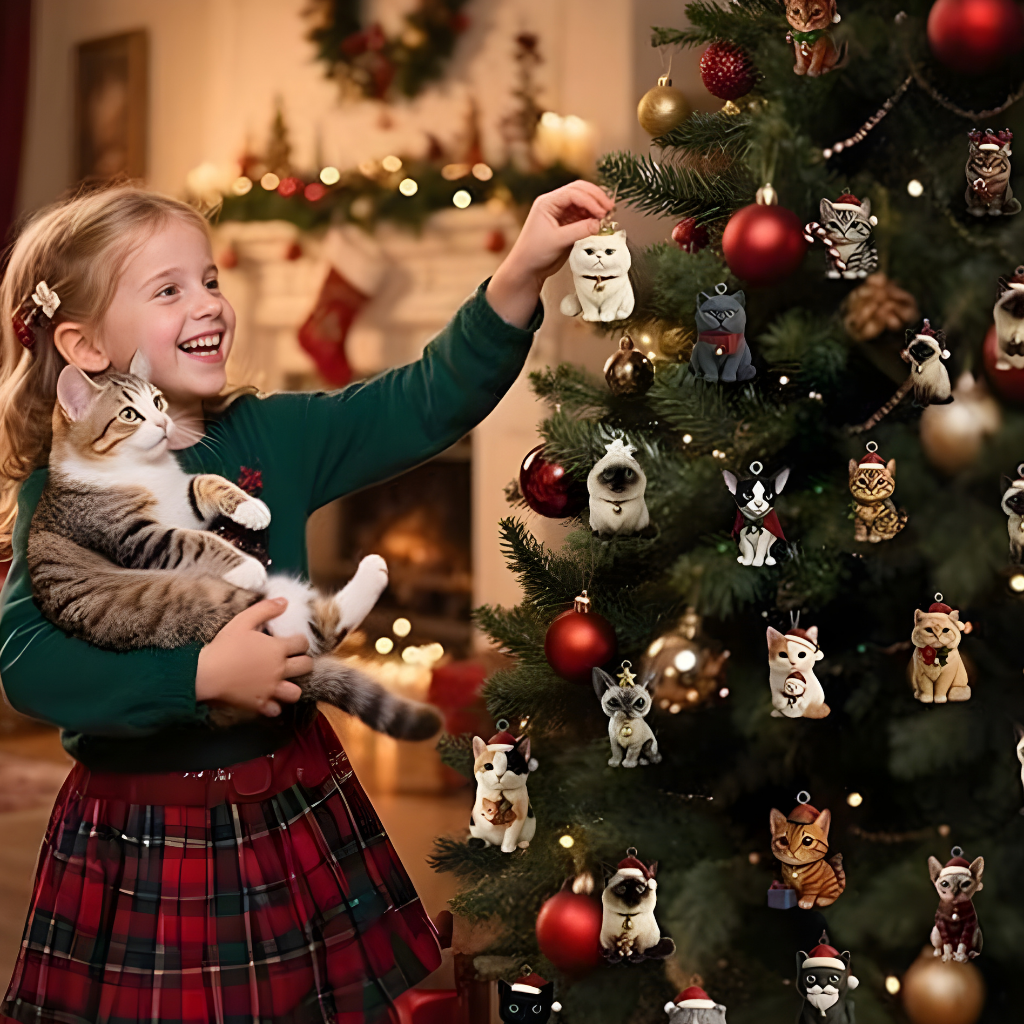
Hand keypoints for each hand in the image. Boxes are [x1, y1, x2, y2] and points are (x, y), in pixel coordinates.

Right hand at [196, 598, 309, 716]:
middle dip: (302, 661)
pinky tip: (267, 699)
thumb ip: (265, 609)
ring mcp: (271, 689)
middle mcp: (279, 670)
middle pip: (306, 666)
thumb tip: (285, 602)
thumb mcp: (243, 621)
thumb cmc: (224, 646)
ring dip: (292, 687)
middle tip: (291, 660)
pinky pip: (276, 709)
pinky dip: (274, 705)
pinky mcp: (260, 704)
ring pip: (296, 692)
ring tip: (282, 682)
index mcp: (277, 649)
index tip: (292, 641)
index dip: (300, 641)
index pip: (303, 644)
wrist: (205, 674)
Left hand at [486, 180, 613, 327]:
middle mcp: (554, 204)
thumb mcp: (558, 241)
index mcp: (547, 203)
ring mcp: (561, 213)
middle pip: (580, 191)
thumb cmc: (534, 253)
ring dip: (596, 207)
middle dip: (596, 198)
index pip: (573, 193)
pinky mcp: (566, 224)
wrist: (527, 269)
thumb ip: (580, 230)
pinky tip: (600, 223)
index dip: (590, 200)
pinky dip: (593, 217)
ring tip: (607, 216)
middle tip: (610, 208)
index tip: (602, 212)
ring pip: (583, 202)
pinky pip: (583, 215)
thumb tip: (599, 223)